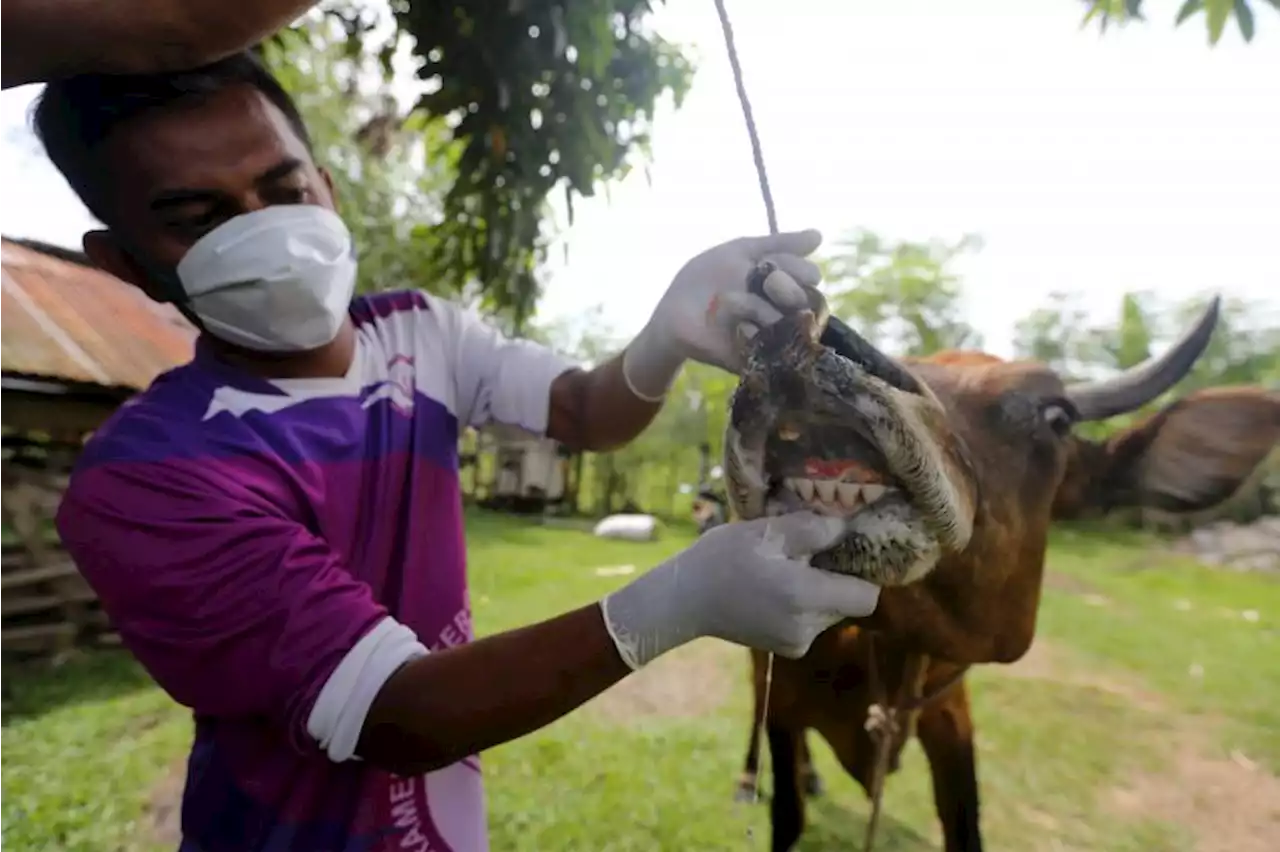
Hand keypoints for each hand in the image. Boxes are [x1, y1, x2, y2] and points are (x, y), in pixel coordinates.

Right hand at [599, 511, 880, 668]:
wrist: (684, 600)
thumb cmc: (721, 558)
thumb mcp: (765, 531)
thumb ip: (812, 529)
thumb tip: (847, 527)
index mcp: (805, 597)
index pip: (867, 596)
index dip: (865, 573)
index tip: (848, 552)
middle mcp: (807, 627)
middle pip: (849, 603)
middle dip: (836, 578)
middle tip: (808, 553)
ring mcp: (797, 642)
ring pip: (830, 612)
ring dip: (818, 590)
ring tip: (785, 569)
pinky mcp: (787, 648)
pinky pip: (812, 622)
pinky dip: (803, 605)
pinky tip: (775, 588)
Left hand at [620, 230, 824, 400]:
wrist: (673, 312)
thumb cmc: (706, 279)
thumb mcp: (740, 252)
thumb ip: (778, 244)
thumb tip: (820, 235)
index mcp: (783, 285)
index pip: (809, 276)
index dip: (798, 269)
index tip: (774, 264)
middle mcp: (783, 312)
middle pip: (808, 301)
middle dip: (788, 288)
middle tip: (766, 284)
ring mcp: (770, 337)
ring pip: (791, 325)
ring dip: (763, 308)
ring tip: (733, 300)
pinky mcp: (754, 359)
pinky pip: (768, 350)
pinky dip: (753, 333)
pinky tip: (737, 326)